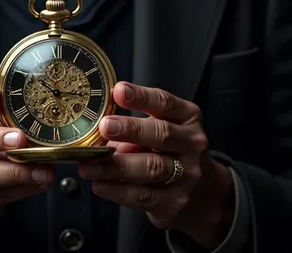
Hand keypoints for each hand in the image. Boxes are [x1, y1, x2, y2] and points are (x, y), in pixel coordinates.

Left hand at [78, 82, 233, 248]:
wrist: (203, 193)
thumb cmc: (172, 150)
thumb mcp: (162, 128)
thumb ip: (136, 126)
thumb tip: (96, 131)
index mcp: (187, 118)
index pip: (165, 103)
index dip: (142, 96)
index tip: (119, 91)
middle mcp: (191, 144)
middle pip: (162, 134)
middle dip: (131, 129)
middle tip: (104, 126)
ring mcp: (186, 175)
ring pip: (151, 168)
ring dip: (116, 166)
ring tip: (89, 164)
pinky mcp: (174, 203)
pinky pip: (143, 196)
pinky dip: (117, 190)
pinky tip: (99, 184)